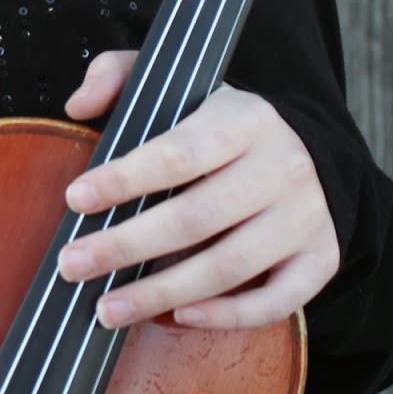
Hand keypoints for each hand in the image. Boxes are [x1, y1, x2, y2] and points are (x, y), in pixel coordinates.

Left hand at [59, 50, 339, 330]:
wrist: (315, 154)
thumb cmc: (228, 127)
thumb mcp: (182, 86)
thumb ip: (121, 76)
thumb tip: (78, 103)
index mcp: (246, 120)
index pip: (179, 153)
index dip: (124, 179)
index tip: (76, 198)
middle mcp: (282, 168)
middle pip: (196, 218)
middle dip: (126, 246)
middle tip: (72, 264)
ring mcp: (305, 218)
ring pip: (228, 266)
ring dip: (159, 294)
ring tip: (106, 308)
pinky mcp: (320, 259)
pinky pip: (274, 301)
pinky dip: (225, 316)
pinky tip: (177, 317)